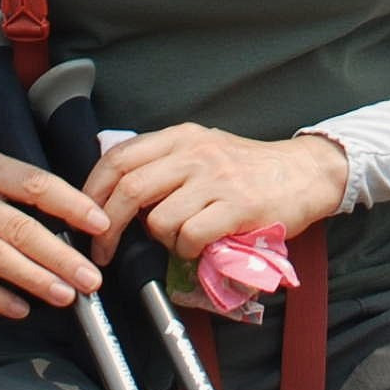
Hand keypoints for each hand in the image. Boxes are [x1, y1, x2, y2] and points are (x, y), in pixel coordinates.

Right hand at [0, 144, 110, 316]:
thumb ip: (18, 185)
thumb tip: (69, 214)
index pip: (35, 184)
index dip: (70, 205)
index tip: (98, 223)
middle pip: (20, 229)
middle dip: (60, 256)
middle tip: (90, 276)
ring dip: (35, 279)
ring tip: (66, 294)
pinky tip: (21, 307)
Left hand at [81, 125, 350, 265]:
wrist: (305, 173)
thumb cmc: (249, 168)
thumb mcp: (203, 150)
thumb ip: (164, 163)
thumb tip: (115, 193)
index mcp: (180, 137)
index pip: (118, 158)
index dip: (92, 191)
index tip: (84, 219)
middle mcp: (194, 152)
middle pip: (128, 188)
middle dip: (106, 227)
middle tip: (102, 251)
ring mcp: (216, 179)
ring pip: (158, 219)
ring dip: (159, 240)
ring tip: (177, 240)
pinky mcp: (238, 207)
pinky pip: (191, 236)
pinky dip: (186, 250)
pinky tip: (200, 246)